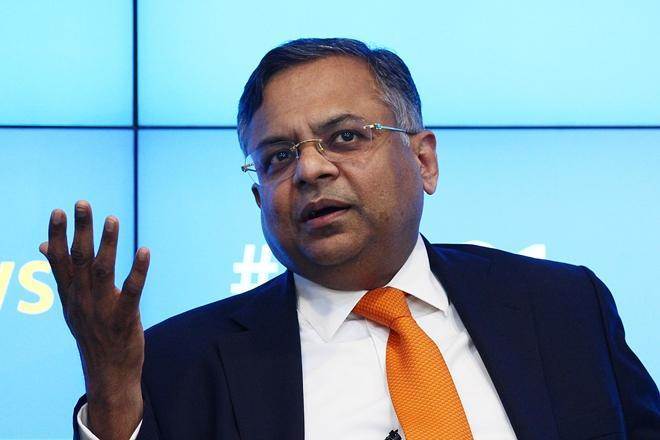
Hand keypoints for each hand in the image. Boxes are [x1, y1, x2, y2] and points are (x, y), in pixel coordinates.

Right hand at [39, 200, 148, 438]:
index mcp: (70, 294)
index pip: (59, 260)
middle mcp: (82, 299)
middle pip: (79, 259)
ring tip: (112, 218)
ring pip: (102, 271)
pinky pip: (132, 291)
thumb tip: (44, 245)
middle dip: (80, 230)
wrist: (108, 372)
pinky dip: (138, 270)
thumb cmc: (92, 331)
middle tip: (82, 203)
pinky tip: (144, 250)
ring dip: (107, 243)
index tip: (58, 211)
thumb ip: (62, 273)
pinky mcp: (124, 318)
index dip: (57, 235)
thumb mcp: (72, 303)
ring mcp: (102, 309)